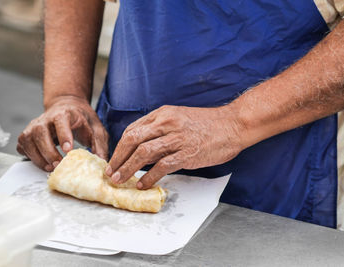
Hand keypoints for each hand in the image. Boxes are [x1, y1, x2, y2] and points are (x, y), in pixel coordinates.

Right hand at [17, 96, 108, 171]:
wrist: (68, 107)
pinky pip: (23, 146)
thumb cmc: (82, 119)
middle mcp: (45, 119)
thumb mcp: (96, 129)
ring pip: (28, 140)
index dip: (63, 135)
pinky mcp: (27, 135)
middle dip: (48, 151)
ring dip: (38, 156)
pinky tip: (42, 163)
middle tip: (58, 164)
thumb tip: (102, 161)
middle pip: (40, 133)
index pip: (61, 121)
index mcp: (64, 114)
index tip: (68, 150)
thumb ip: (100, 144)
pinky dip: (30, 156)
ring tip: (50, 167)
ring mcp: (34, 126)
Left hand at [105, 104, 244, 188]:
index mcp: (163, 114)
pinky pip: (162, 166)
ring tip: (119, 180)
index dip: (120, 146)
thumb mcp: (180, 118)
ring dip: (128, 168)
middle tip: (110, 172)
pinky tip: (142, 184)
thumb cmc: (208, 124)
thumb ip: (161, 129)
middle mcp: (167, 123)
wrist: (233, 124)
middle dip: (118, 157)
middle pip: (133, 139)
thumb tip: (144, 146)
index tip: (114, 159)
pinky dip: (149, 176)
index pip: (133, 130)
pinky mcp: (187, 153)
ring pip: (143, 152)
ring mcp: (177, 138)